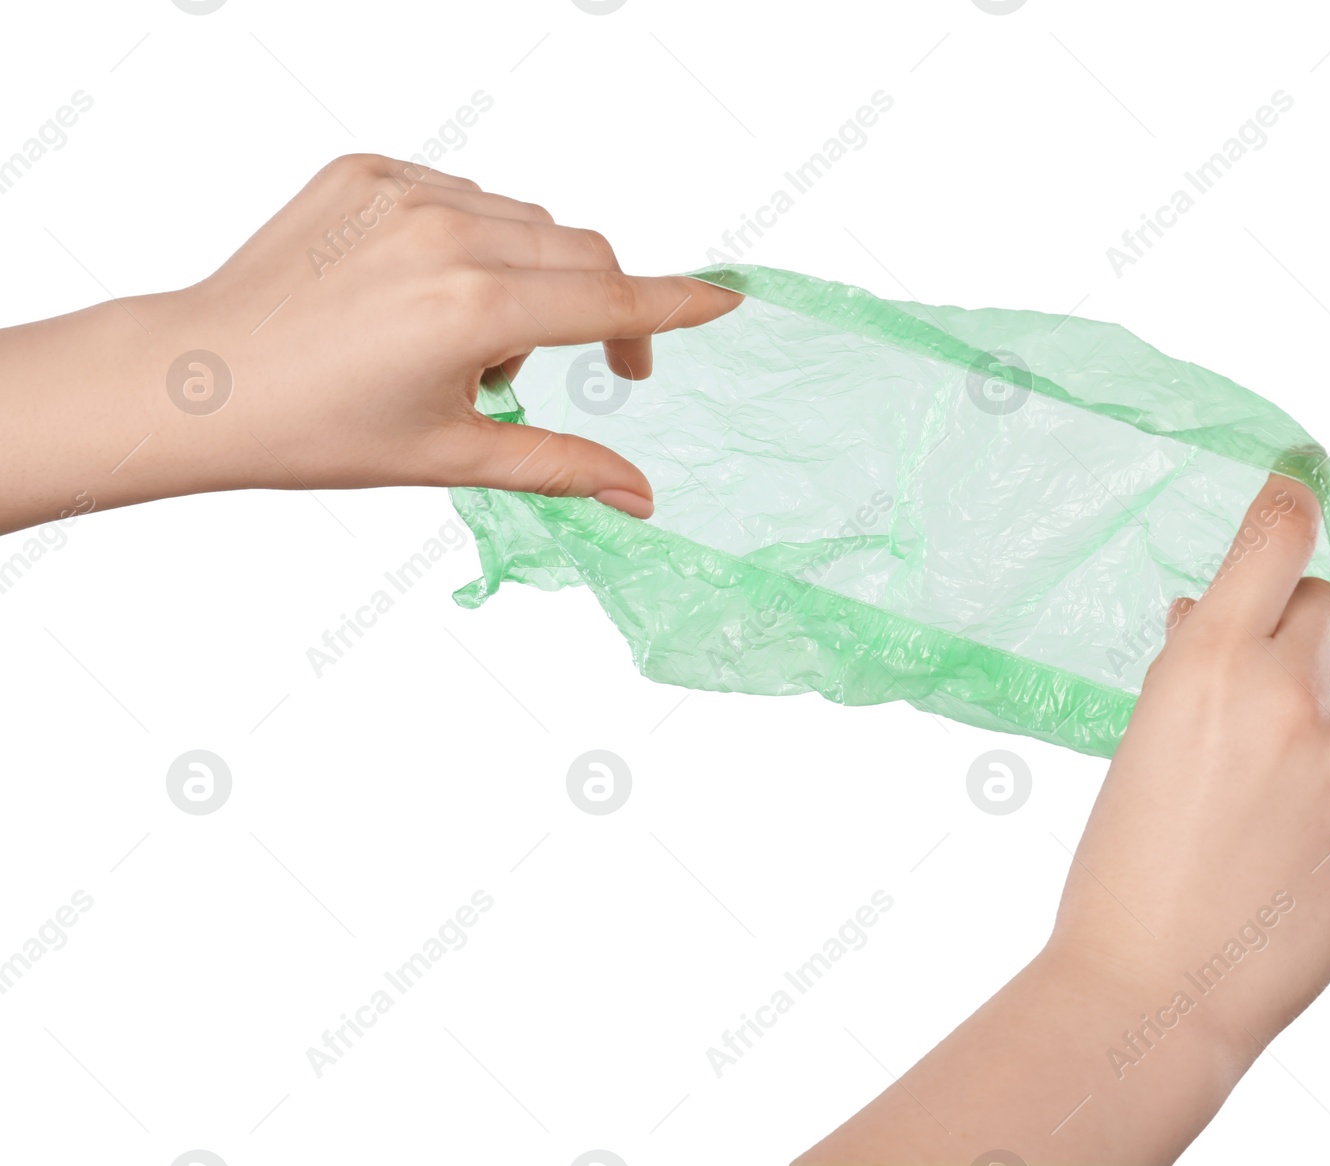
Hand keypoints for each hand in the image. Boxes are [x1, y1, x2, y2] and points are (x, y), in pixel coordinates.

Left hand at [0, 153, 742, 532]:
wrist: (201, 379)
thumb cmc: (317, 430)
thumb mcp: (451, 456)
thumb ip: (561, 465)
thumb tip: (641, 498)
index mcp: (473, 308)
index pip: (612, 299)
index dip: (677, 306)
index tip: (727, 300)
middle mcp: (447, 234)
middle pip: (582, 252)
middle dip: (595, 308)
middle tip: (562, 366)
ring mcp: (403, 191)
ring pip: (527, 221)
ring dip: (528, 275)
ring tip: (465, 336)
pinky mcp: (367, 170)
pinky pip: (465, 192)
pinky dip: (472, 237)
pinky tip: (424, 288)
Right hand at [799, 474, 1329, 1164]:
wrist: (1155, 986)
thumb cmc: (1118, 868)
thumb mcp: (1138, 742)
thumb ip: (1191, 670)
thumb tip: (1215, 619)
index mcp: (1210, 664)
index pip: (1277, 537)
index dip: (1289, 502)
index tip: (1295, 489)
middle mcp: (1292, 696)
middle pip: (1328, 602)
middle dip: (1295, 618)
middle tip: (1258, 661)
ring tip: (1282, 742)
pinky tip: (1299, 808)